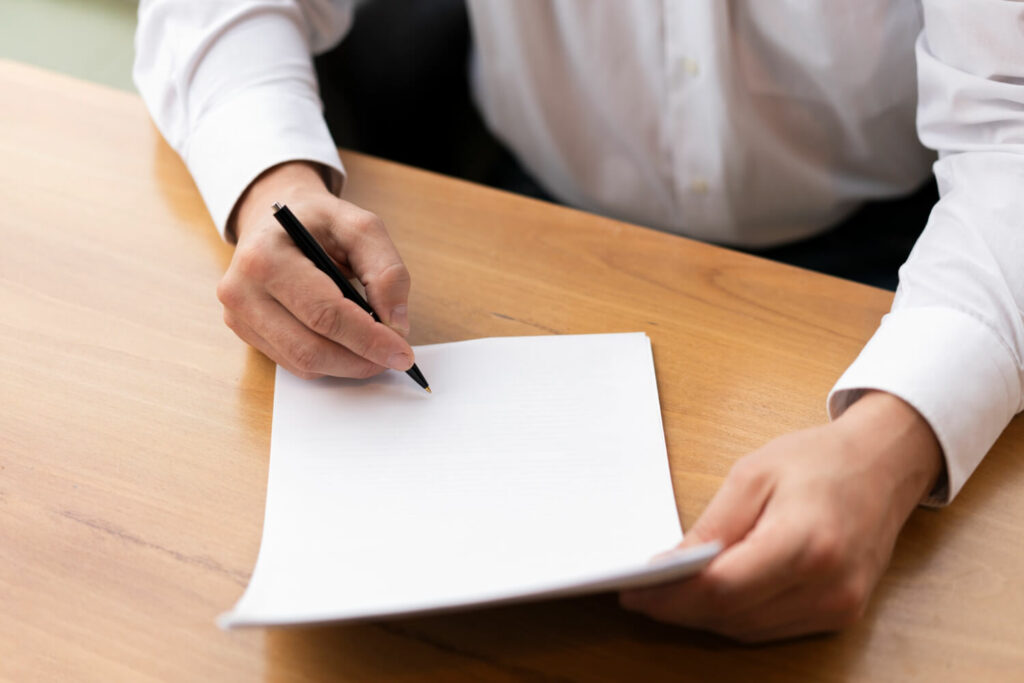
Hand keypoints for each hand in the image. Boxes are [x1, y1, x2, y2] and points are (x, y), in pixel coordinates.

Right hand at [217, 161, 414, 378]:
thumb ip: (387, 270)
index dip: (368, 339)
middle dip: (360, 359)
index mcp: (265, 256)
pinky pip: (293, 363)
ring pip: (303, 363)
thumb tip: (396, 324)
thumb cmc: (318, 222)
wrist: (276, 221)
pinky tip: (348, 345)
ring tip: (375, 350)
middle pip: (310, 348)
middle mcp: (241, 290)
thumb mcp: (360, 227)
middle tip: (394, 357)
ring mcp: (238, 315)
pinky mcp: (244, 333)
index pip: (324, 314)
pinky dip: (329, 362)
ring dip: (347, 365)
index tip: (403, 353)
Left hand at [620, 391, 942, 641]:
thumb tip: (671, 565)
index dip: (672, 596)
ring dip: (703, 617)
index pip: (724, 588)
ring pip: (749, 630)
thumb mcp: (753, 475)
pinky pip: (772, 628)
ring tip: (664, 597)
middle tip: (638, 596)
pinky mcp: (841, 614)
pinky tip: (708, 599)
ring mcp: (839, 606)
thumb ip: (712, 526)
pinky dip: (735, 617)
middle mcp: (828, 585)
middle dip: (679, 609)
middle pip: (733, 616)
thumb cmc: (820, 460)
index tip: (634, 591)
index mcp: (806, 542)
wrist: (885, 465)